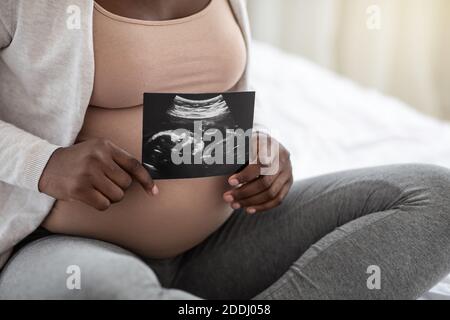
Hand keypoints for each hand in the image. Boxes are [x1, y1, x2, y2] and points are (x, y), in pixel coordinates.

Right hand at [38, 138, 157, 210]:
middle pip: (126, 184)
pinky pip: (104, 204)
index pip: (134, 164)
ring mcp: (89, 173)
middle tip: (104, 184)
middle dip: (119, 188)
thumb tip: (141, 179)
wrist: (45, 165)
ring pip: (117, 196)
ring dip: (110, 197)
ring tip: (97, 190)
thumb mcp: (96, 150)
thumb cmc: (76, 160)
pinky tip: (90, 197)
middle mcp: (98, 158)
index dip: (146, 180)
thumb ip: (116, 160)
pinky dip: (101, 204)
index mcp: (105, 146)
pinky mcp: (80, 189)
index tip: (153, 191)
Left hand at [223, 134, 292, 213]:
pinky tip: (248, 209)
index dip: (245, 175)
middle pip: (265, 182)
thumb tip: (220, 163)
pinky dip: (262, 206)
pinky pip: (277, 199)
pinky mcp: (289, 182)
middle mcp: (282, 158)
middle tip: (227, 197)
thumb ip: (237, 152)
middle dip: (244, 192)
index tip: (230, 181)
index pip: (260, 163)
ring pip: (271, 193)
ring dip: (250, 202)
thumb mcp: (244, 141)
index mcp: (269, 144)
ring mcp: (288, 171)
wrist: (269, 143)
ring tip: (234, 204)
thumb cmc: (250, 143)